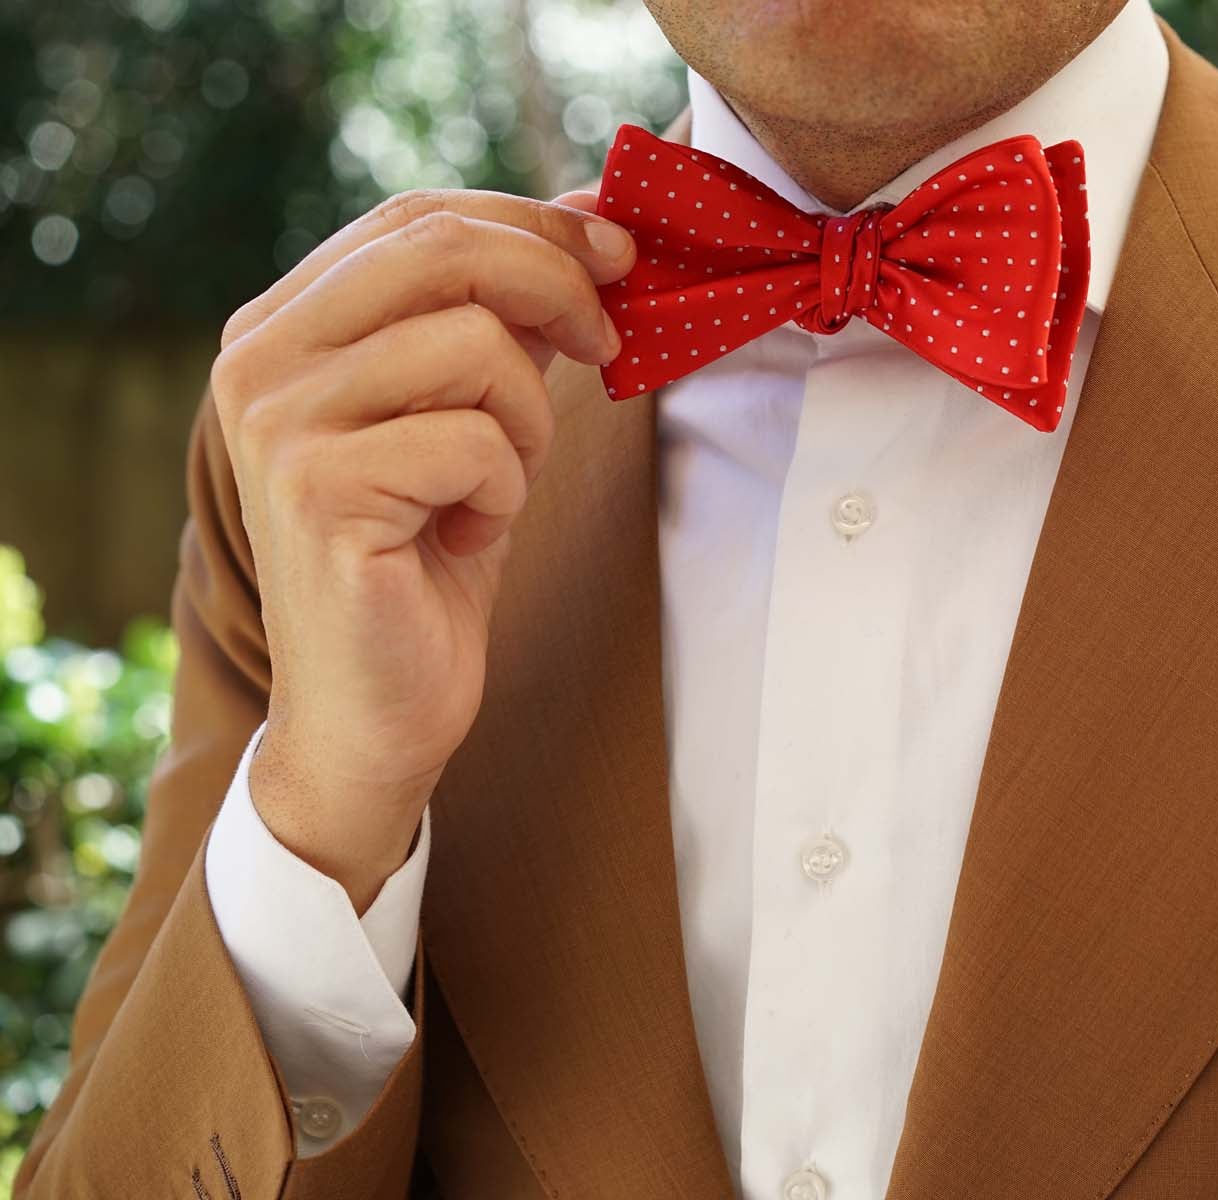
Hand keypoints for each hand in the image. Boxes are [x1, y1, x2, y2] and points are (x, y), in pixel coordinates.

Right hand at [208, 187, 632, 909]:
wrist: (375, 710)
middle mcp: (258, 359)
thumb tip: (590, 228)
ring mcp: (277, 424)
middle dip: (558, 286)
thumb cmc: (427, 560)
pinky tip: (464, 538)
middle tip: (610, 345)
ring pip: (474, 346)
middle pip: (442, 251)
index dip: (531, 221)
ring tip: (496, 484)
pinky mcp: (317, 492)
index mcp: (284, 325)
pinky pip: (474, 441)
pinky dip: (505, 491)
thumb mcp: (471, 415)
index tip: (618, 251)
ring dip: (528, 421)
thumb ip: (503, 322)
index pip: (416, 218)